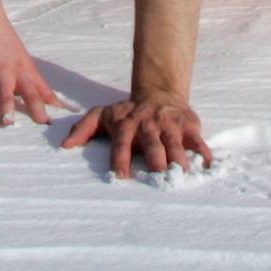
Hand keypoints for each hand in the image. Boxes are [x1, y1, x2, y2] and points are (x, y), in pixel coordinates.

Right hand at [0, 14, 61, 125]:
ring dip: (7, 110)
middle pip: (31, 93)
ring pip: (5, 93)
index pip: (44, 89)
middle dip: (38, 111)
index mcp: (27, 67)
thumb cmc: (1, 34)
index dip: (54, 104)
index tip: (64, 119)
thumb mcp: (18, 54)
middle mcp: (17, 71)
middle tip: (44, 127)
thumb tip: (28, 93)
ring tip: (7, 125)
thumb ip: (23, 74)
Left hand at [62, 90, 211, 179]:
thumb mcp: (103, 115)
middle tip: (158, 177)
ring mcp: (169, 123)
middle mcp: (148, 124)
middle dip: (155, 158)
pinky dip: (203, 151)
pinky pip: (197, 139)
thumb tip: (63, 146)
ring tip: (181, 175)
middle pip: (151, 142)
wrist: (158, 93)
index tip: (120, 177)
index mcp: (126, 124)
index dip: (120, 158)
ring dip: (179, 158)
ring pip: (174, 142)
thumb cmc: (127, 113)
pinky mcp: (188, 124)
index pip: (121, 141)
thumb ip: (83, 129)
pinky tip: (206, 165)